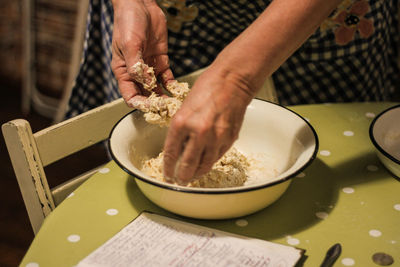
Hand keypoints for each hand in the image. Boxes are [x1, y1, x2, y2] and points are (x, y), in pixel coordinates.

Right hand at [111, 0, 173, 103]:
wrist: (140, 4)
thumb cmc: (127, 22)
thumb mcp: (129, 44)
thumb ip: (137, 66)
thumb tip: (147, 83)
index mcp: (123, 72)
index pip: (130, 96)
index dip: (140, 104)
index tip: (152, 108)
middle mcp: (136, 73)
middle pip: (145, 95)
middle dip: (155, 104)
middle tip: (168, 109)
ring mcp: (149, 68)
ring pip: (157, 90)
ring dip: (165, 98)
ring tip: (175, 104)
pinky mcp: (161, 62)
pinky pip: (167, 79)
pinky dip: (173, 86)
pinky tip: (178, 91)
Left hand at [162, 65, 254, 184]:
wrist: (232, 81)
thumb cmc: (207, 89)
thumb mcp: (184, 108)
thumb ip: (181, 130)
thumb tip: (179, 149)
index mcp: (181, 123)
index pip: (171, 154)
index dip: (168, 169)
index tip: (167, 175)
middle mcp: (198, 133)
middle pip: (187, 166)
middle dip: (182, 177)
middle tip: (179, 181)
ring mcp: (216, 138)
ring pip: (204, 166)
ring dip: (196, 174)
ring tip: (192, 176)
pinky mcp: (229, 139)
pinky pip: (216, 157)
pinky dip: (209, 162)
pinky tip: (205, 163)